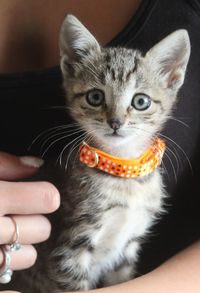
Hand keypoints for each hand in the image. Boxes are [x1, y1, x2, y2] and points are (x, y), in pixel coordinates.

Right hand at [0, 152, 59, 290]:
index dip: (45, 196)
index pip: (46, 198)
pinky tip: (2, 248)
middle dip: (36, 220)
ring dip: (25, 243)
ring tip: (10, 232)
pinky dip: (11, 260)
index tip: (42, 195)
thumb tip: (35, 165)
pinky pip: (9, 270)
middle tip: (21, 213)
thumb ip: (4, 164)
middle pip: (41, 228)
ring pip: (28, 254)